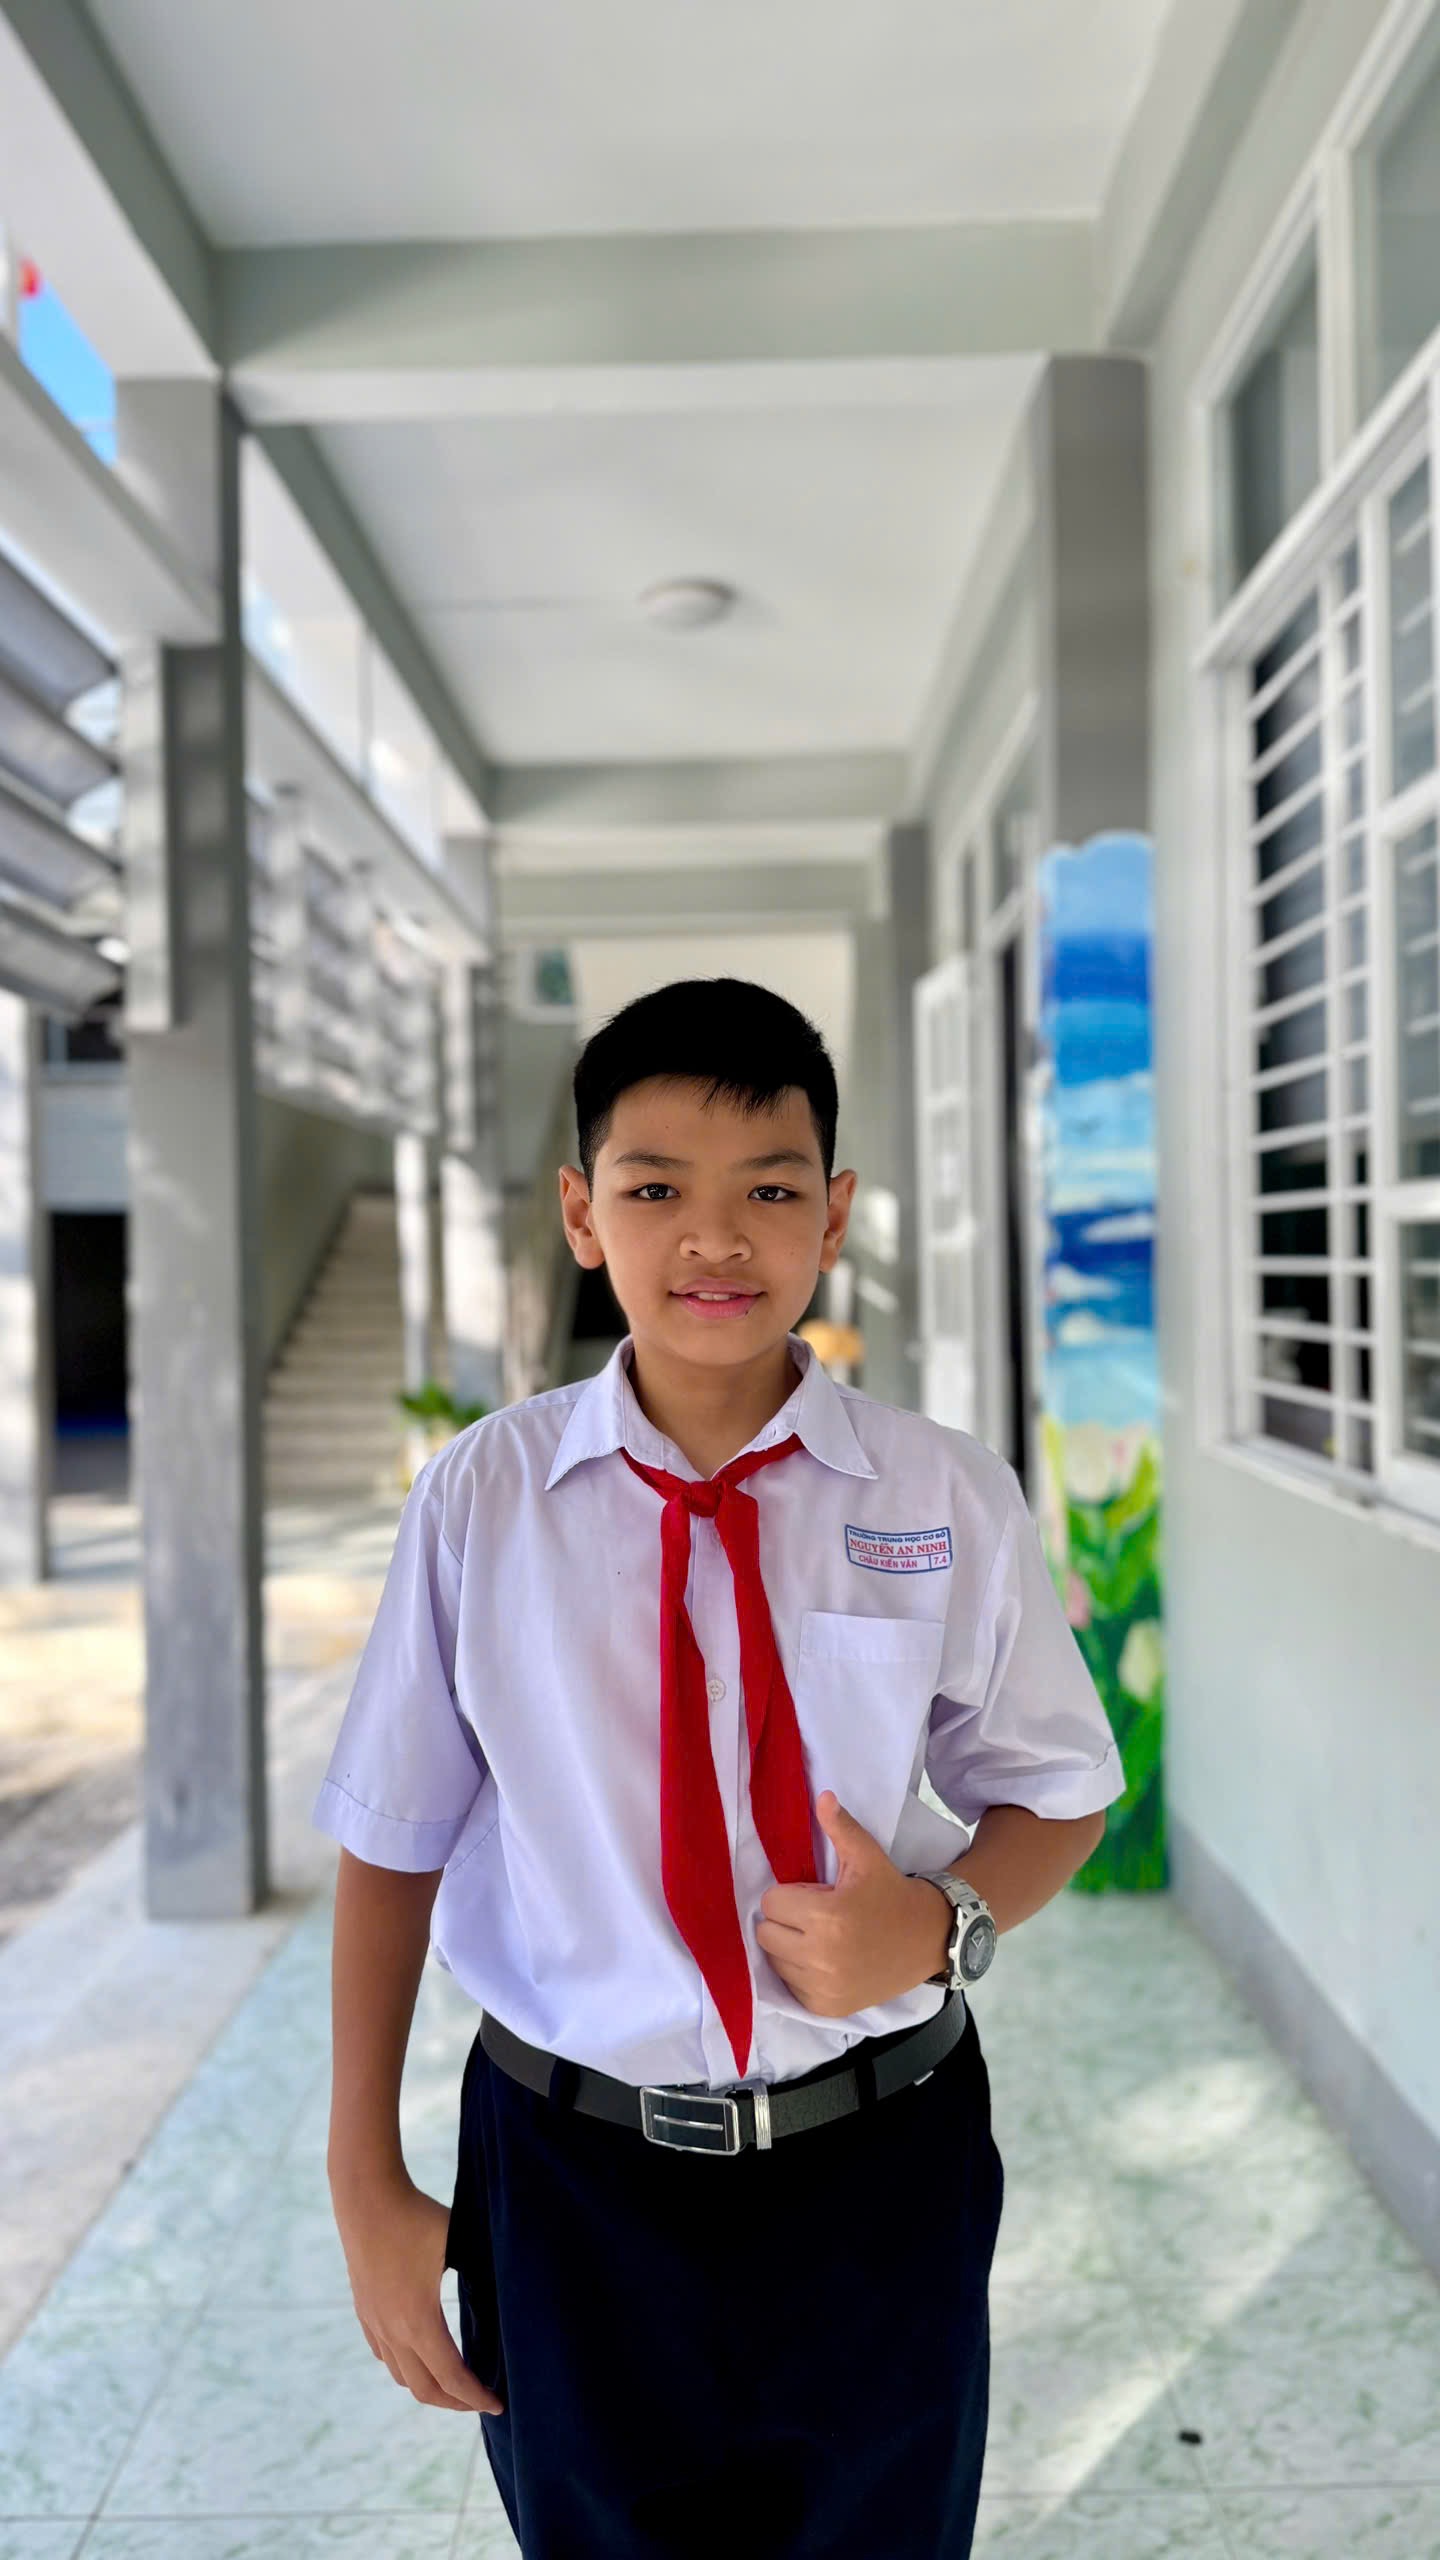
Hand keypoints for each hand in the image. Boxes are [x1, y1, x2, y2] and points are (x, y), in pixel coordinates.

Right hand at [331, 2167, 503, 2415]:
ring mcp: (374, 2322)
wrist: (367, 2197)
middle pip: (425, 2390)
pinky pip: (384, 2355)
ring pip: (401, 2376)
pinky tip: (421, 2357)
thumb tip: (513, 2290)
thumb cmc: (418, 2216)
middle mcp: (392, 2331)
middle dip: (456, 2403)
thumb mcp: (460, 2243)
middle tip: (481, 2402)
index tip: (498, 2405)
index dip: (477, 2398)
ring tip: (455, 2384)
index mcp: (419, 2321)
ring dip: (430, 2387)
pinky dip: (406, 2367)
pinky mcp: (363, 2311)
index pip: (452, 2378)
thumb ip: (482, 2273)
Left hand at [755, 1790, 949, 2016]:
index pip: (770, 1903)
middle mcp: (821, 1957)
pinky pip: (790, 1987)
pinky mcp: (827, 2007)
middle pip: (766, 1934)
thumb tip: (823, 1796)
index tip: (813, 1895)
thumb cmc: (891, 1893)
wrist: (928, 1938)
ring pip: (775, 1961)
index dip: (789, 1895)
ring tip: (821, 1938)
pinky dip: (801, 1974)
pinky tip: (825, 1961)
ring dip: (790, 1948)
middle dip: (785, 1921)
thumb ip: (840, 1827)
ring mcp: (823, 1987)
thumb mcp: (867, 1857)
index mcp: (826, 1917)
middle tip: (815, 1916)